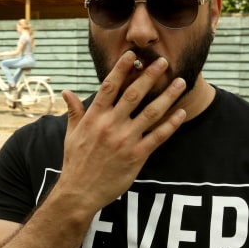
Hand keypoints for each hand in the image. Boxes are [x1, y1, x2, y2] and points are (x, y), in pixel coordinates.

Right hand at [58, 50, 186, 213]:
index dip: (121, 69)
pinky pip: (158, 136)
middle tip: (163, 61)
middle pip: (133, 94)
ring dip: (168, 96)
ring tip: (180, 82)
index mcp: (94, 117)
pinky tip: (181, 113)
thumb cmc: (75, 162)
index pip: (109, 87)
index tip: (132, 55)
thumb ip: (74, 111)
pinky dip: (171, 124)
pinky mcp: (137, 156)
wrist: (79, 192)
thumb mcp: (71, 134)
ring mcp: (125, 140)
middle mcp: (110, 125)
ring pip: (150, 113)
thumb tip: (67, 92)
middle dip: (150, 76)